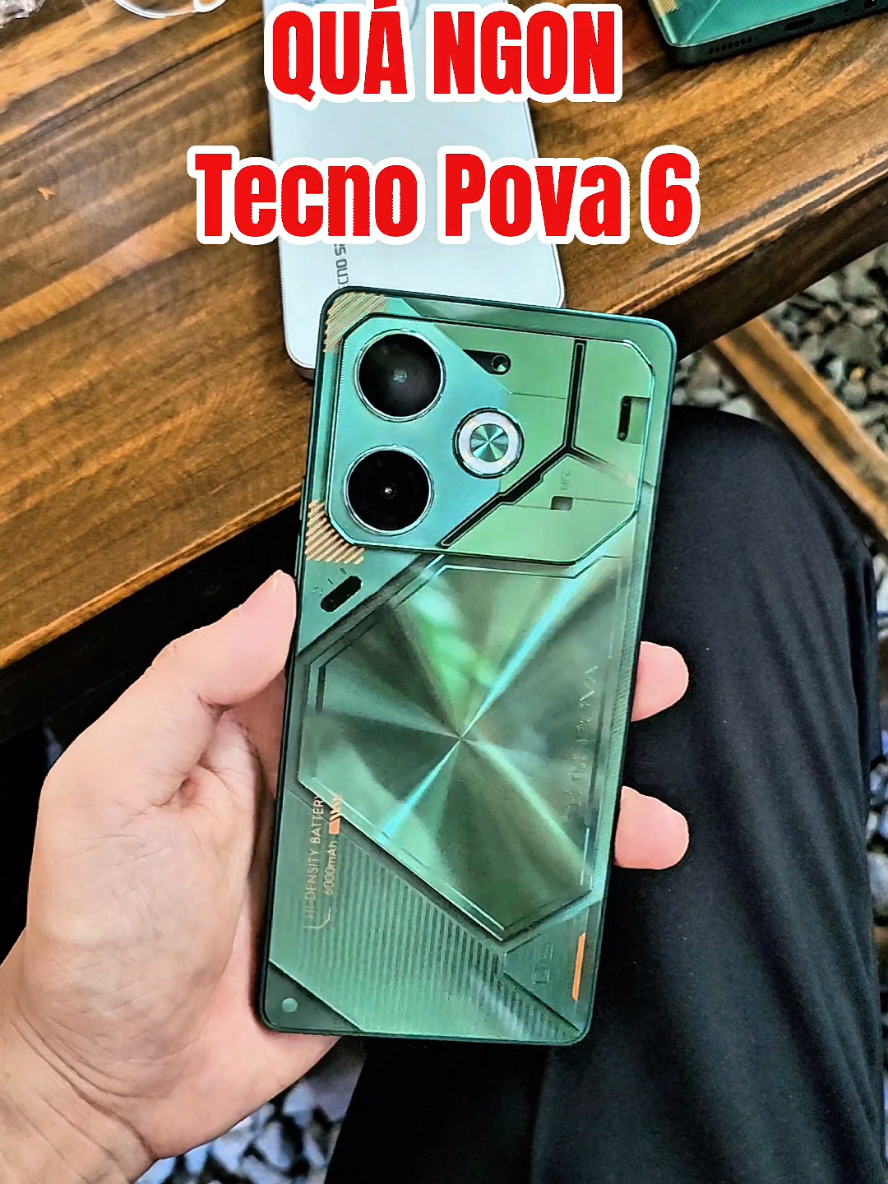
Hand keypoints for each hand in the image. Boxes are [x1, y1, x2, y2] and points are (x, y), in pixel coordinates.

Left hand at [0, 572, 687, 1183]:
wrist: (124, 1068)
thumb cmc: (101, 929)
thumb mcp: (110, 785)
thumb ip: (185, 684)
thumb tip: (272, 597)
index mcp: (270, 715)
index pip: (359, 622)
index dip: (424, 573)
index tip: (494, 533)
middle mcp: (334, 762)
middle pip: (450, 696)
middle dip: (535, 662)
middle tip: (605, 634)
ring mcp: (376, 833)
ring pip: (486, 781)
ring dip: (563, 766)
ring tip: (630, 757)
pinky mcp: (400, 904)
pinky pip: (485, 869)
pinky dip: (547, 864)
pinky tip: (592, 860)